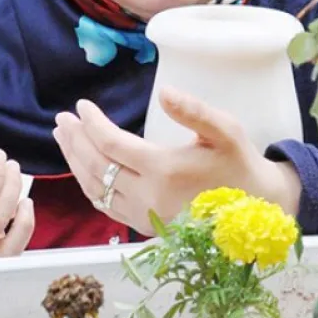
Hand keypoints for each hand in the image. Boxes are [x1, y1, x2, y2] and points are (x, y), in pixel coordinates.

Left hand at [52, 87, 301, 236]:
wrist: (254, 209)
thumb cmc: (239, 163)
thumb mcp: (225, 130)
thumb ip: (194, 110)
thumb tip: (164, 92)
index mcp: (165, 169)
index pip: (113, 144)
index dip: (92, 123)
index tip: (82, 105)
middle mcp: (148, 195)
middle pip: (97, 165)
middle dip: (76, 140)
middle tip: (63, 118)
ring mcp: (144, 214)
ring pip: (96, 188)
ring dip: (76, 162)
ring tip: (65, 138)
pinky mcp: (145, 225)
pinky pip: (106, 205)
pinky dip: (89, 185)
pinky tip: (84, 169)